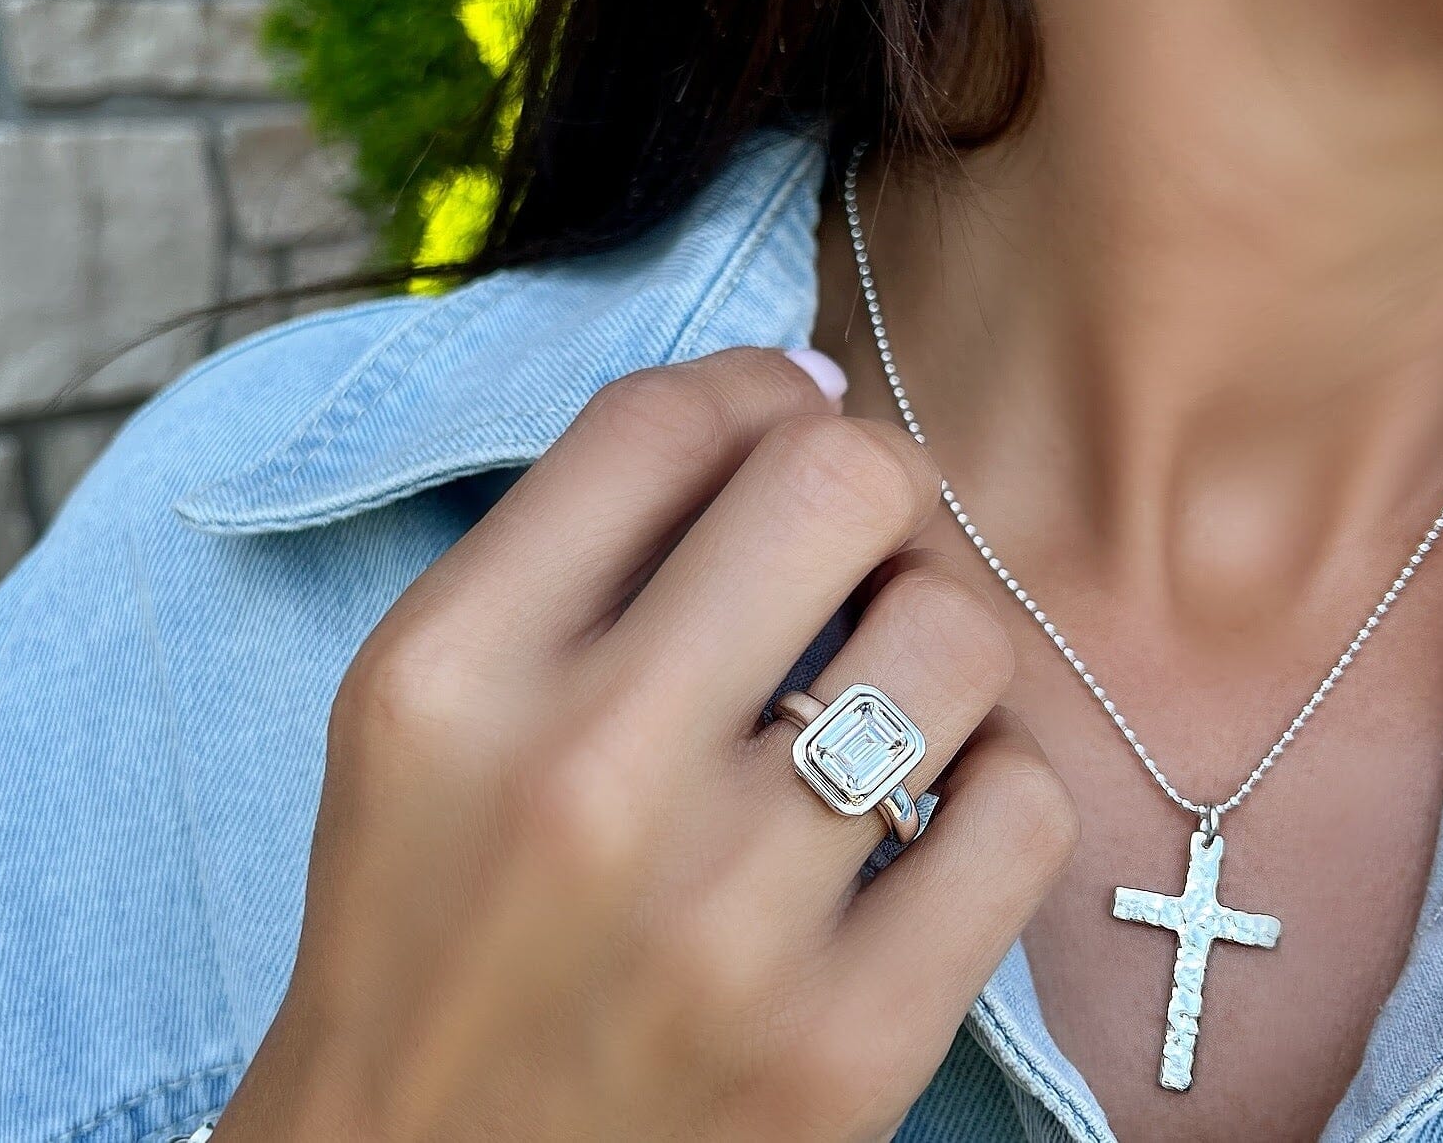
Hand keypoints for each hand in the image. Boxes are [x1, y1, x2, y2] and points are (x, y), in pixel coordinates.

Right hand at [215, 348, 1077, 1142]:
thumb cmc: (426, 918)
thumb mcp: (422, 704)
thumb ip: (573, 535)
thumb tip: (794, 392)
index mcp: (453, 671)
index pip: (664, 420)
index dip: (751, 389)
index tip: (775, 427)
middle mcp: (581, 776)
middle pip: (835, 483)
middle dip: (870, 480)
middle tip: (858, 538)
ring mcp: (720, 923)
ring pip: (956, 640)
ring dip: (937, 634)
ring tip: (888, 686)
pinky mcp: (842, 1052)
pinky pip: (1021, 814)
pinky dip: (993, 787)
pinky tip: (924, 815)